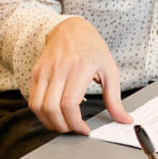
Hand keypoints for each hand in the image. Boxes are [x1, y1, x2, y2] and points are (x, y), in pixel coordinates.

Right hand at [29, 17, 132, 134]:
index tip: (84, 129)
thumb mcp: (110, 70)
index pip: (69, 104)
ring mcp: (44, 71)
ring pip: (38, 107)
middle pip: (51, 109)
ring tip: (63, 124)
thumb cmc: (92, 48)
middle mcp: (59, 69)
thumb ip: (115, 98)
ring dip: (49, 122)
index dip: (75, 123)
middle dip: (63, 126)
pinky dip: (41, 113)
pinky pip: (33, 100)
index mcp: (80, 68)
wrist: (71, 29)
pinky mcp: (36, 73)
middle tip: (74, 128)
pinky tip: (54, 114)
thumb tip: (124, 119)